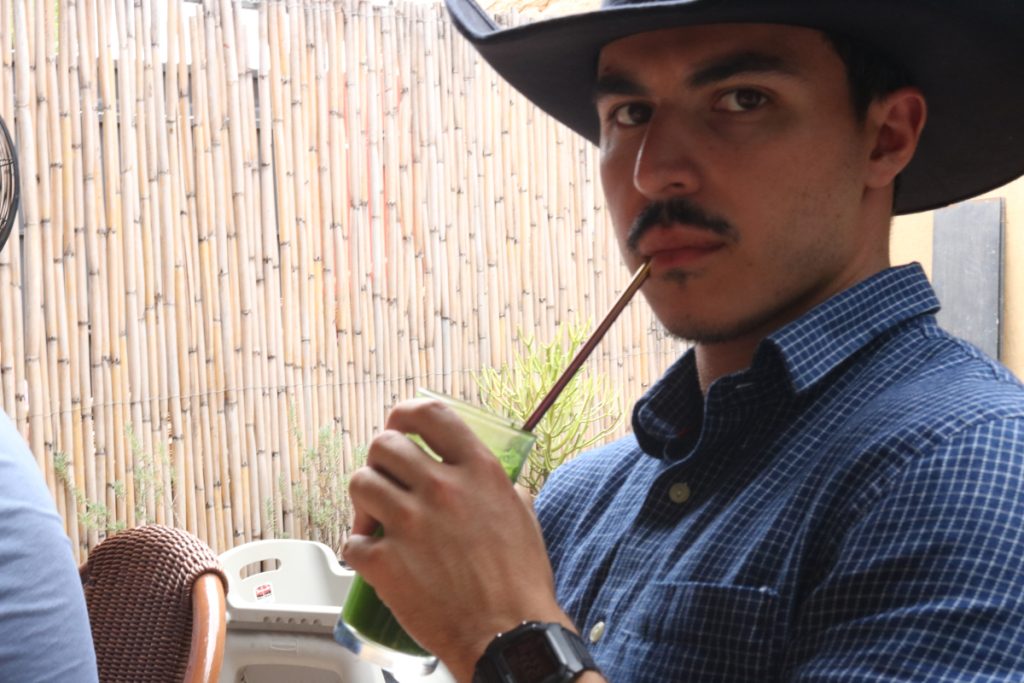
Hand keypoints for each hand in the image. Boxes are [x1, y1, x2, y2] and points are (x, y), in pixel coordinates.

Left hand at [343, 397, 572, 681]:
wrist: (509, 637)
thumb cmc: (521, 586)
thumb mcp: (523, 519)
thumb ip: (502, 491)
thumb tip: (493, 484)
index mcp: (478, 472)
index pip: (430, 414)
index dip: (405, 413)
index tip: (399, 423)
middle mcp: (442, 489)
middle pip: (384, 444)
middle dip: (380, 460)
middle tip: (387, 480)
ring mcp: (411, 524)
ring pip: (360, 483)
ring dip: (364, 500)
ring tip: (376, 518)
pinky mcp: (386, 563)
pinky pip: (352, 541)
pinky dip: (358, 550)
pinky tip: (375, 559)